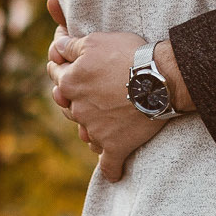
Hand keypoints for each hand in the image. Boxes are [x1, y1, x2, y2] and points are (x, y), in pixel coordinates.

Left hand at [50, 30, 170, 181]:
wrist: (160, 78)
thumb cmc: (129, 55)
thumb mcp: (96, 41)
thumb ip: (71, 45)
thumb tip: (55, 46)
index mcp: (70, 82)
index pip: (56, 75)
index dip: (61, 69)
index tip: (66, 68)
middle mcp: (78, 108)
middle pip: (68, 106)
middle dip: (74, 100)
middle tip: (90, 94)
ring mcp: (95, 130)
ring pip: (85, 133)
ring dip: (90, 129)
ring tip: (103, 125)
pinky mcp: (115, 146)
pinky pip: (109, 164)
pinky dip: (112, 169)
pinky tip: (115, 174)